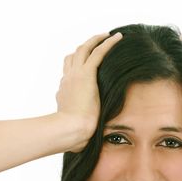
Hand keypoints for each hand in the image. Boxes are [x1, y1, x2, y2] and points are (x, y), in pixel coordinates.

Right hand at [55, 32, 122, 151]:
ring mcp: (75, 75)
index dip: (76, 68)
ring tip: (108, 36)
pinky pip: (97, 52)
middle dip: (84, 49)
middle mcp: (67, 80)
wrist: (69, 130)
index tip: (84, 66)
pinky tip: (117, 37)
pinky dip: (107, 43)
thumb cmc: (72, 135)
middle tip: (95, 43)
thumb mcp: (74, 129)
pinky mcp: (86, 74)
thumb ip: (78, 130)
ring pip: (83, 50)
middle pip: (72, 57)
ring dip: (95, 41)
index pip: (68, 75)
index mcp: (64, 92)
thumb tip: (81, 144)